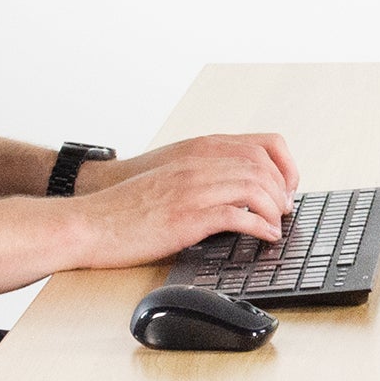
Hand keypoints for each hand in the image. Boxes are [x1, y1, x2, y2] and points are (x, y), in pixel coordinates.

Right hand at [70, 133, 299, 269]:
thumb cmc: (127, 205)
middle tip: (284, 210)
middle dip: (283, 190)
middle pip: (264, 166)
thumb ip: (201, 172)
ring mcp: (194, 188)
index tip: (288, 186)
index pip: (261, 144)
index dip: (284, 165)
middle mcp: (199, 163)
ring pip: (257, 188)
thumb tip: (236, 185)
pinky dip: (260, 227)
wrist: (92, 222)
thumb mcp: (169, 175)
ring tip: (277, 224)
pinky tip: (265, 236)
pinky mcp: (189, 217)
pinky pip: (239, 216)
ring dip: (275, 209)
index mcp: (198, 150)